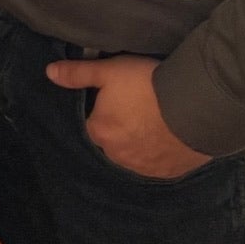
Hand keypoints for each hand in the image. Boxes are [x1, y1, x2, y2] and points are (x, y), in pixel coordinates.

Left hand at [46, 54, 210, 177]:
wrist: (196, 107)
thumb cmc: (147, 86)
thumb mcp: (109, 71)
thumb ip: (78, 74)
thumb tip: (49, 73)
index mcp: (100, 134)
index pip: (92, 125)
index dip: (101, 111)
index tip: (116, 99)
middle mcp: (118, 157)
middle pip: (112, 141)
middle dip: (119, 128)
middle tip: (136, 107)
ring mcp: (145, 168)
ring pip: (134, 154)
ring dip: (138, 142)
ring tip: (152, 121)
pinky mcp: (168, 173)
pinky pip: (157, 163)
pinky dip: (158, 152)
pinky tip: (167, 136)